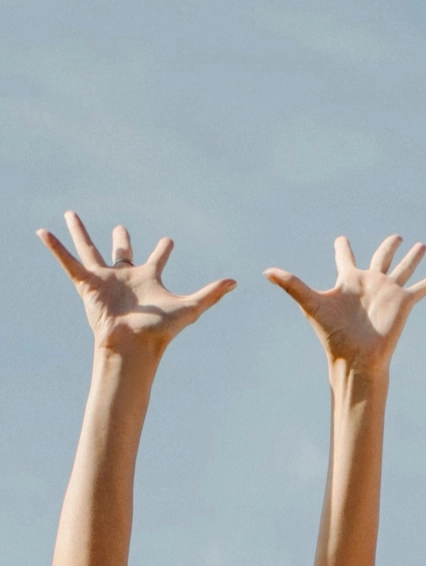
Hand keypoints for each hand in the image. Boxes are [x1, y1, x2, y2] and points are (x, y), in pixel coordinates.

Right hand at [37, 211, 235, 351]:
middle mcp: (126, 277)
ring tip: (70, 214)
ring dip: (79, 232)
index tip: (167, 240)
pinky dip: (55, 247)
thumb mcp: (191, 307)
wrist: (132, 344)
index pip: (157, 258)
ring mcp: (105, 279)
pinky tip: (42, 231)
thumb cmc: (160, 330)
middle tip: (121, 228)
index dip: (163, 249)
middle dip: (122, 240)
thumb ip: (212, 294)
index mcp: (149, 278)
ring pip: (90, 249)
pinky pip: (68, 260)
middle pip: (122, 253)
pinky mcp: (87, 283)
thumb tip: (236, 281)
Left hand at [264, 235, 425, 370]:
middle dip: (388, 247)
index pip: (345, 258)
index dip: (342, 247)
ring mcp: (388, 292)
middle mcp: (370, 283)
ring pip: (403, 268)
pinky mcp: (403, 302)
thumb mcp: (311, 304)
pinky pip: (421, 288)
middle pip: (381, 257)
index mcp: (348, 281)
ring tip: (421, 245)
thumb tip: (266, 271)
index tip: (341, 239)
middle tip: (396, 236)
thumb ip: (292, 285)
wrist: (356, 357)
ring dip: (412, 257)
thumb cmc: (332, 333)